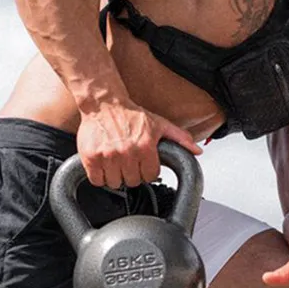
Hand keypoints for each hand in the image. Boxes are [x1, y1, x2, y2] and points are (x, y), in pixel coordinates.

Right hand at [77, 101, 200, 187]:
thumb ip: (181, 138)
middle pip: (132, 182)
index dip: (148, 171)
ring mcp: (108, 156)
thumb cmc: (132, 115)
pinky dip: (100, 176)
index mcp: (145, 146)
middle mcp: (127, 152)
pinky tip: (104, 165)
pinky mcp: (91, 157)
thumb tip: (197, 151)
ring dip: (116, 176)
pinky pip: (97, 180)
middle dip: (132, 174)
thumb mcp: (160, 124)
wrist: (104, 103)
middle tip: (129, 162)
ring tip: (116, 163)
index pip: (150, 176)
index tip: (143, 165)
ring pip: (115, 183)